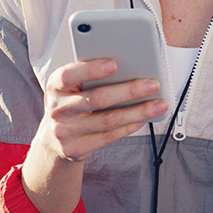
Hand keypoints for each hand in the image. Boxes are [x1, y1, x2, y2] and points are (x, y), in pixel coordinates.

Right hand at [36, 58, 168, 162]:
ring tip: (159, 104)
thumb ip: (91, 76)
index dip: (91, 69)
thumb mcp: (72, 86)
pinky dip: (129, 127)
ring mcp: (65, 131)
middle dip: (129, 91)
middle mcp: (58, 109)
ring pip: (108, 120)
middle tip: (153, 84)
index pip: (69, 75)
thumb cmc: (72, 101)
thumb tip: (129, 66)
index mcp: (56, 86)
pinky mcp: (75, 148)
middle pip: (97, 98)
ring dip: (138, 111)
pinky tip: (144, 119)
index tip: (114, 64)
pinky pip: (108, 137)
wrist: (54, 137)